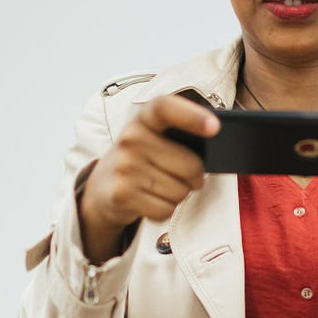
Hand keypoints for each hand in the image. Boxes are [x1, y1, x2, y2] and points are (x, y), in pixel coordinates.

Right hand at [79, 94, 219, 262]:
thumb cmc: (142, 159)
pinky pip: (165, 209)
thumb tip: (214, 146)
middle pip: (190, 165)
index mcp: (144, 118)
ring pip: (179, 191)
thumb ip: (179, 135)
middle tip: (186, 176)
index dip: (192, 115)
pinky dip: (164, 209)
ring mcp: (124, 167)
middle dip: (196, 177)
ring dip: (178, 195)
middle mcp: (131, 138)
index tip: (214, 127)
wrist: (103, 186)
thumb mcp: (153, 137)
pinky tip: (150, 200)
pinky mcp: (122, 194)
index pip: (165, 108)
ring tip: (160, 187)